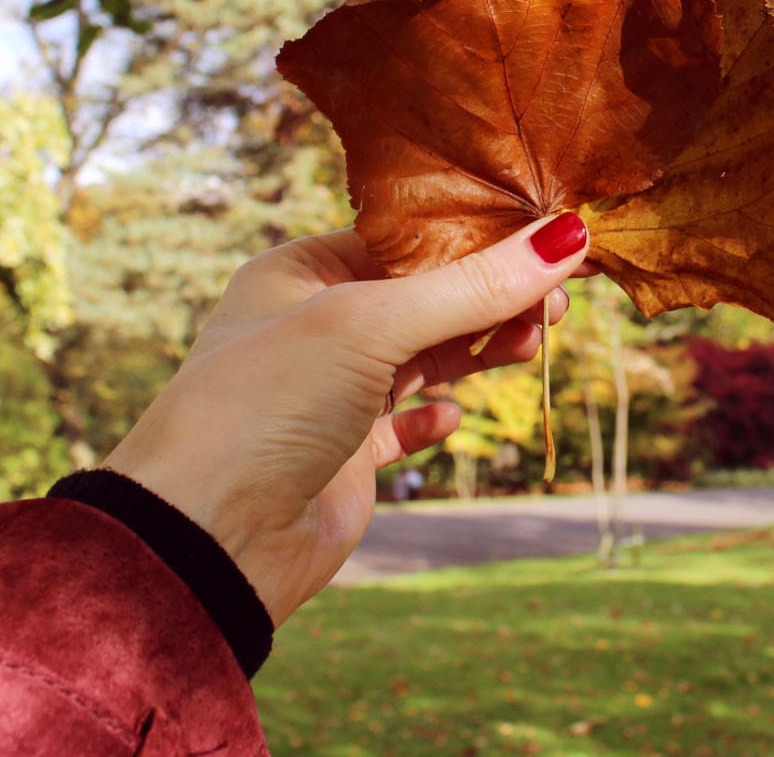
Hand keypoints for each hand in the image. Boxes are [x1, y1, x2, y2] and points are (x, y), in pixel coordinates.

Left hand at [101, 214, 588, 625]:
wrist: (208, 538)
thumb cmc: (265, 404)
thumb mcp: (372, 326)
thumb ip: (471, 287)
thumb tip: (566, 236)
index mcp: (298, 273)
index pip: (405, 241)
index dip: (475, 240)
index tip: (546, 240)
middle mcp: (312, 327)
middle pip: (424, 297)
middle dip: (489, 297)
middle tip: (555, 300)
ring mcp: (329, 392)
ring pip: (424, 357)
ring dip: (477, 349)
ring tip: (530, 342)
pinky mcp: (345, 455)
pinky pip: (404, 424)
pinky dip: (434, 416)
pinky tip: (450, 416)